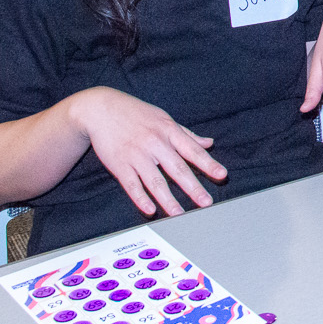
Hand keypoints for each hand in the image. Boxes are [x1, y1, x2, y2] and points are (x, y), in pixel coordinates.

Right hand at [71, 87, 225, 217]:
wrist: (101, 108)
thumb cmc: (136, 113)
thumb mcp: (163, 118)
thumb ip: (187, 134)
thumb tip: (209, 144)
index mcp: (168, 130)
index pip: (192, 150)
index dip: (208, 163)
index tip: (222, 175)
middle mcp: (154, 143)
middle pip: (176, 168)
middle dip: (193, 187)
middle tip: (206, 203)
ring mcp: (136, 154)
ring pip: (155, 181)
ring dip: (168, 200)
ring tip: (180, 215)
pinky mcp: (119, 164)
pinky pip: (132, 184)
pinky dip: (141, 198)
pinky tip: (150, 210)